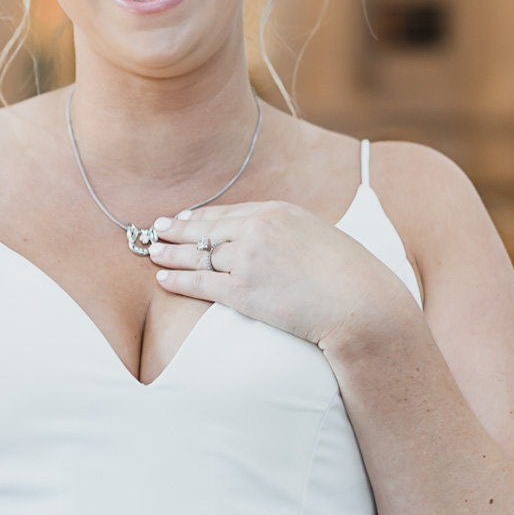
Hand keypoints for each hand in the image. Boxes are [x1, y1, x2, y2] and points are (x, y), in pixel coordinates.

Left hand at [149, 201, 407, 350]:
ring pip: (197, 254)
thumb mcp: (319, 237)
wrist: (361, 303)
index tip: (185, 217)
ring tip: (152, 253)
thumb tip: (272, 242)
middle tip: (157, 228)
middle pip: (206, 228)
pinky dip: (177, 280)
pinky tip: (162, 279)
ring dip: (170, 253)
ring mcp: (247, 259)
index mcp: (278, 211)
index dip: (203, 216)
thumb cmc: (350, 277)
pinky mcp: (242, 291)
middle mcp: (257, 229)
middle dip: (178, 228)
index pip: (229, 212)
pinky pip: (200, 283)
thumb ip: (289, 234)